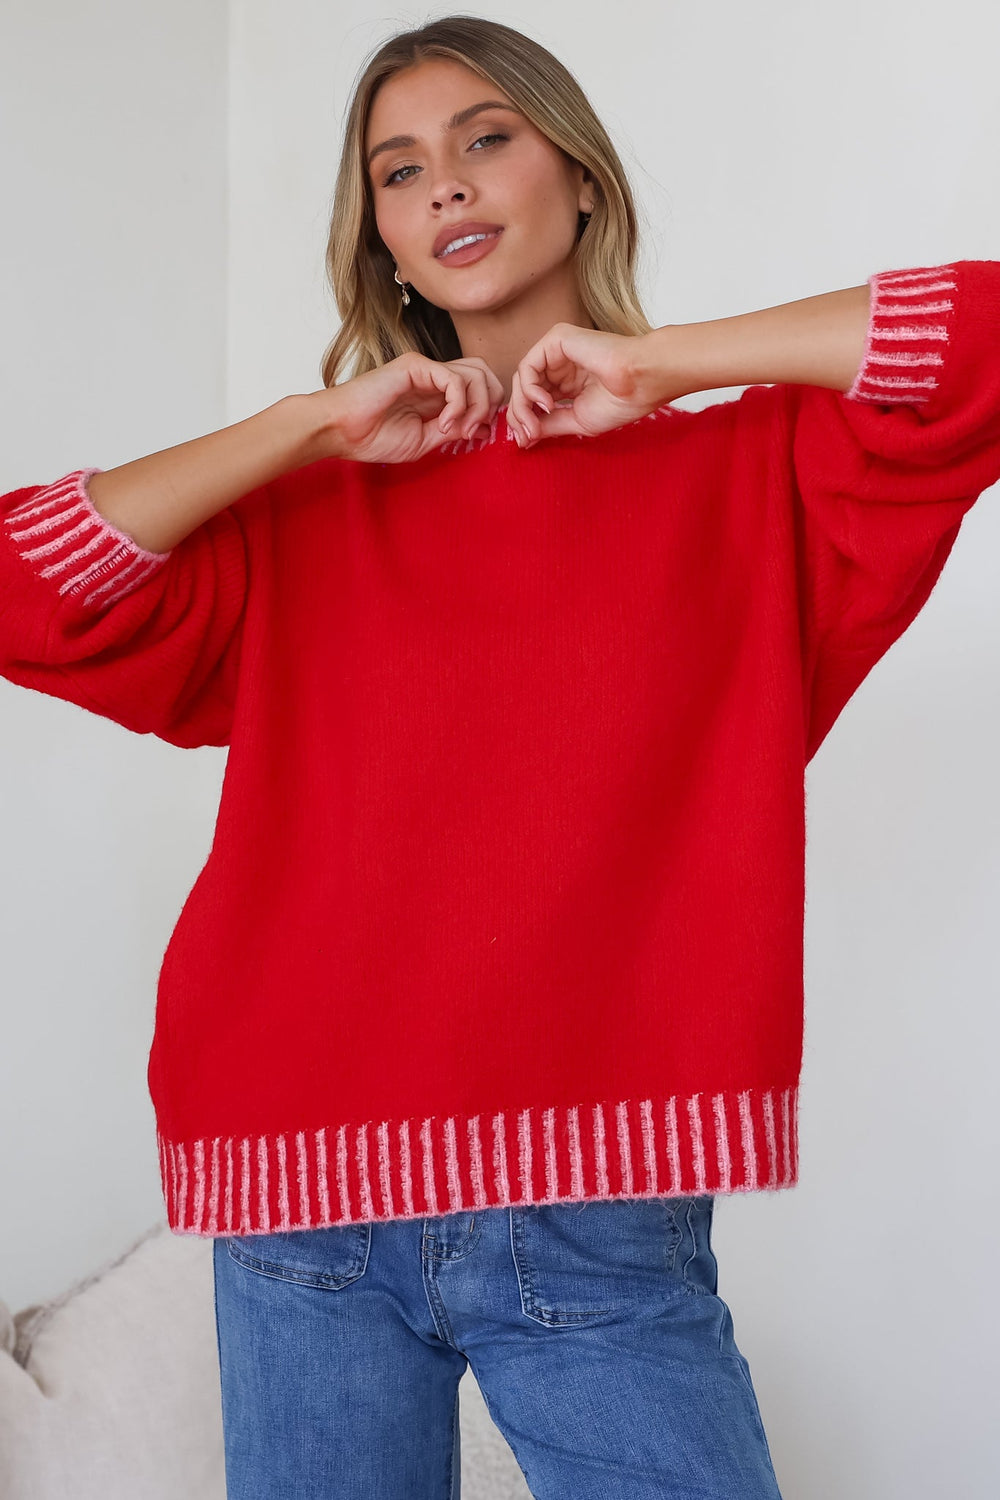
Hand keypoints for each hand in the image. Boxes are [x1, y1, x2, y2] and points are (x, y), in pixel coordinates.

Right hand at [315, 351, 504, 463]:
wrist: (342, 431)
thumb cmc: (374, 437)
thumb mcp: (425, 440)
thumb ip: (454, 431)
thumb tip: (484, 428)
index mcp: (437, 394)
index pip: (481, 387)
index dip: (488, 409)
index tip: (478, 436)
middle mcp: (434, 377)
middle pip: (485, 373)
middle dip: (491, 402)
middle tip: (474, 429)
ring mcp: (425, 369)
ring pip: (476, 372)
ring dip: (477, 404)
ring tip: (458, 428)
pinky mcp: (415, 366)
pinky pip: (454, 379)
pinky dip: (458, 404)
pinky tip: (442, 423)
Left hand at [506, 324, 679, 447]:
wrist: (641, 382)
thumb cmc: (620, 402)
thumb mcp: (577, 421)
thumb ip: (548, 425)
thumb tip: (523, 436)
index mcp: (567, 383)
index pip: (534, 400)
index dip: (525, 422)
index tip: (527, 443)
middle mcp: (560, 365)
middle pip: (524, 389)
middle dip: (519, 416)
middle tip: (527, 437)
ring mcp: (557, 351)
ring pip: (522, 378)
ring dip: (522, 406)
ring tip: (535, 425)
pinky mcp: (556, 339)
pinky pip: (528, 366)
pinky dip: (529, 390)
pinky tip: (547, 404)